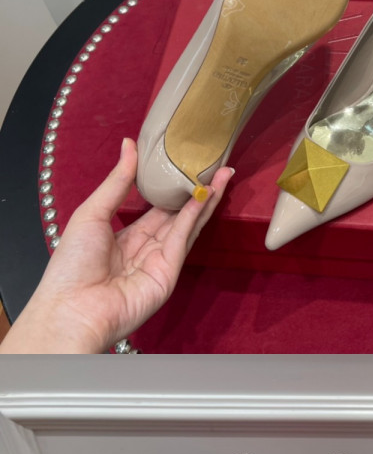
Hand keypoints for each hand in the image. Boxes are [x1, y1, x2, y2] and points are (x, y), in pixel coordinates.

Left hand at [1, 137, 233, 356]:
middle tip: (215, 165)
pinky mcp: (168, 274)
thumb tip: (129, 145)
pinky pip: (182, 239)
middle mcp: (144, 250)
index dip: (170, 188)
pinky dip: (194, 216)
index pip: (154, 209)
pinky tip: (204, 195)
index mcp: (123, 238)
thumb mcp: (92, 213)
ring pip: (186, 226)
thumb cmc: (71, 265)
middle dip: (195, 191)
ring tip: (221, 174)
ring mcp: (158, 263)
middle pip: (176, 216)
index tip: (185, 165)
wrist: (71, 308)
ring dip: (204, 200)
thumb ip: (117, 181)